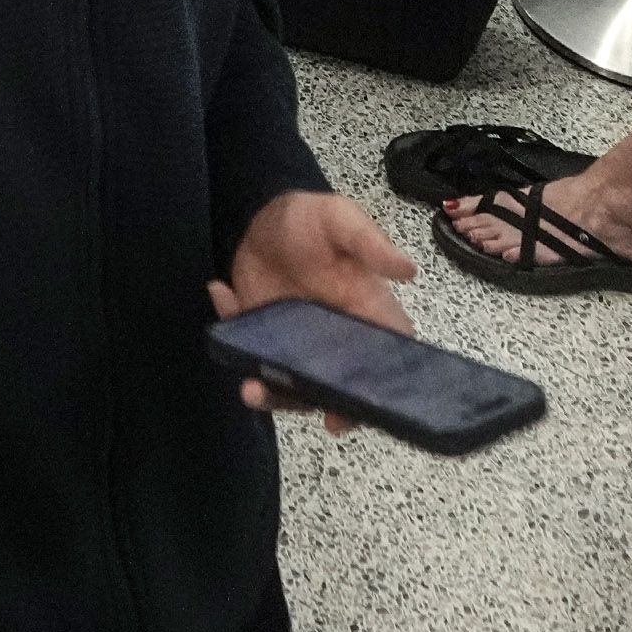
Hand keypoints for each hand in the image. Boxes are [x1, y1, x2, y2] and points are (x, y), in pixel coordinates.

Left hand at [209, 188, 419, 427]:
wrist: (268, 220)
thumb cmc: (314, 221)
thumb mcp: (341, 219)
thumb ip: (369, 242)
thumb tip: (408, 269)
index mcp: (365, 314)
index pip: (381, 360)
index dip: (376, 392)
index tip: (358, 409)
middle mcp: (334, 341)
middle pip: (336, 387)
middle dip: (321, 404)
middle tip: (313, 412)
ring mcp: (295, 347)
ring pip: (291, 385)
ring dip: (273, 393)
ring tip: (252, 388)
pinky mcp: (262, 341)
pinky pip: (249, 355)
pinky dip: (233, 342)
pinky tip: (224, 295)